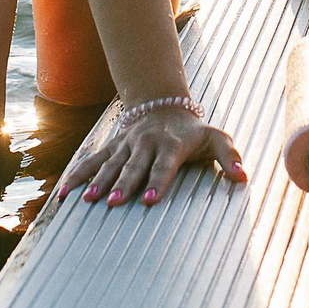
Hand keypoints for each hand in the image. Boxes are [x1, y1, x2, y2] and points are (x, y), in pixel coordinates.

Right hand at [58, 105, 246, 207]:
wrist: (163, 104)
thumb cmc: (193, 131)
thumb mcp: (215, 138)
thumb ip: (229, 156)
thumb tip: (243, 178)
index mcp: (171, 145)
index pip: (163, 166)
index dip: (156, 183)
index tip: (148, 201)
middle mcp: (145, 144)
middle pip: (133, 166)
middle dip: (124, 184)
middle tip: (113, 202)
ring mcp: (126, 145)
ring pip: (110, 163)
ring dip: (98, 180)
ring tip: (88, 199)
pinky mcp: (111, 147)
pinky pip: (92, 161)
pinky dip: (77, 175)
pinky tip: (65, 194)